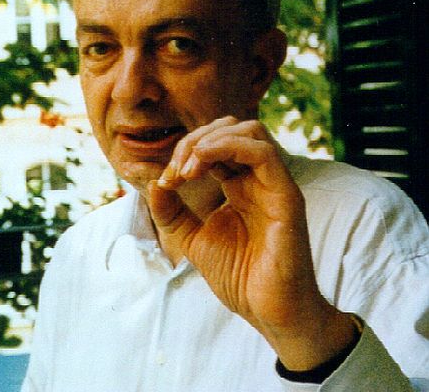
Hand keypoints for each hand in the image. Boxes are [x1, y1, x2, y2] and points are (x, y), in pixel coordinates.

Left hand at [147, 116, 356, 370]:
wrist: (266, 310)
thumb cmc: (237, 276)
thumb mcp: (192, 239)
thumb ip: (172, 213)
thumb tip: (154, 184)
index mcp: (239, 186)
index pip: (215, 146)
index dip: (186, 153)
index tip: (166, 181)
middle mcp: (258, 179)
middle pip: (231, 129)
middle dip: (195, 141)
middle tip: (176, 171)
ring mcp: (274, 184)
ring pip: (250, 130)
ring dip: (210, 140)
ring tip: (188, 168)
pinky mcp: (286, 195)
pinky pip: (263, 152)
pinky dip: (227, 147)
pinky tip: (202, 165)